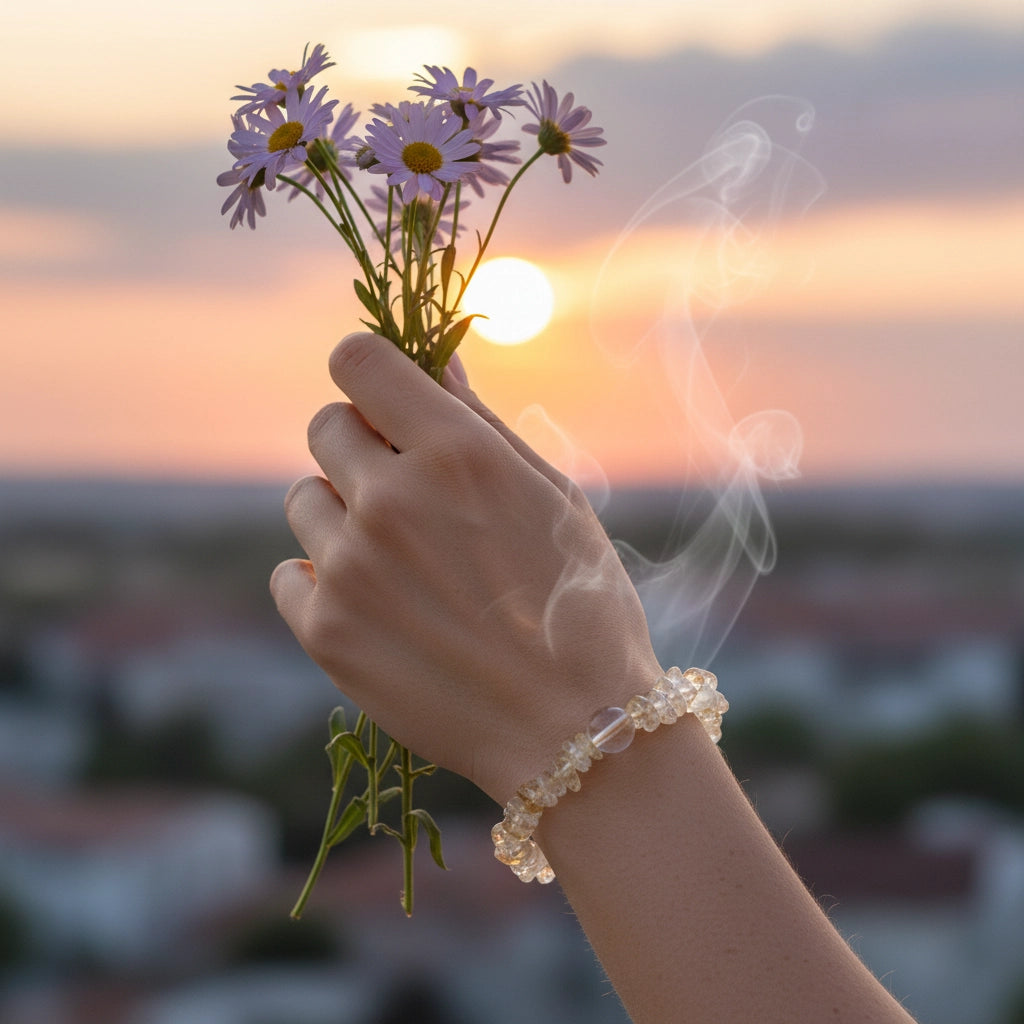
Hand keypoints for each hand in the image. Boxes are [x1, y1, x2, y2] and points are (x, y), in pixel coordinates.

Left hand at [271, 333, 660, 803]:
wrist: (577, 731)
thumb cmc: (583, 604)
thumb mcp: (552, 496)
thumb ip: (480, 422)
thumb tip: (434, 361)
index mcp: (456, 453)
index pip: (358, 361)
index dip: (369, 370)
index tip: (385, 398)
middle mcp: (392, 500)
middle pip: (325, 424)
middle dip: (360, 443)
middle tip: (404, 489)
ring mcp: (352, 568)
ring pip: (304, 499)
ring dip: (342, 514)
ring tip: (399, 559)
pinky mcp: (327, 632)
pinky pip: (290, 573)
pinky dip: (322, 580)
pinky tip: (375, 604)